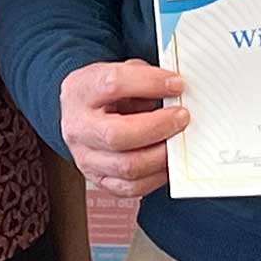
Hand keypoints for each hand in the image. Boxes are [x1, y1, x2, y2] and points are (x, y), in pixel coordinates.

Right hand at [60, 60, 187, 199]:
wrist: (80, 113)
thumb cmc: (105, 92)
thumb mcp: (120, 71)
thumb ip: (144, 78)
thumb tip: (176, 90)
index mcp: (81, 90)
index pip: (113, 84)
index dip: (149, 83)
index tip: (176, 84)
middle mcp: (79, 127)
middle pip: (117, 135)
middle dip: (158, 127)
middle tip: (181, 117)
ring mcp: (85, 158)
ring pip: (127, 166)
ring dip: (161, 154)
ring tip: (178, 140)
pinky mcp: (99, 180)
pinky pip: (131, 188)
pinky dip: (156, 176)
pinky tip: (168, 161)